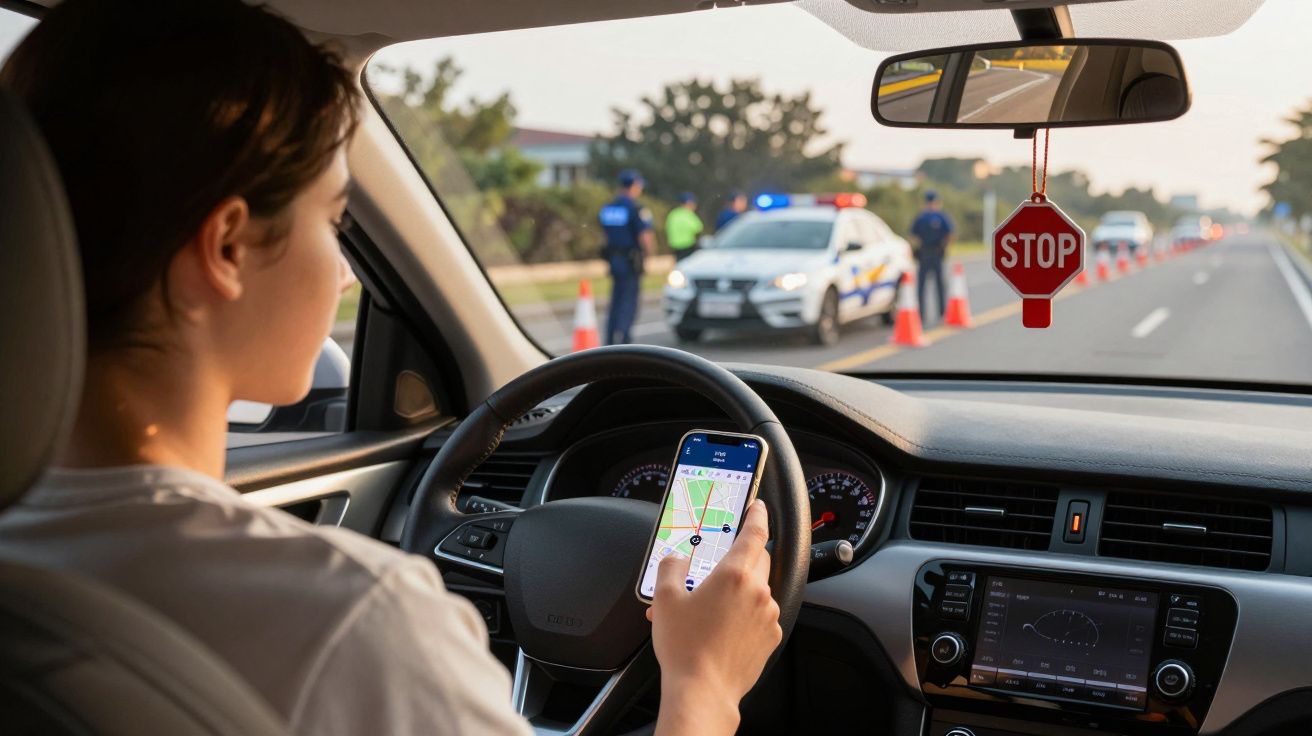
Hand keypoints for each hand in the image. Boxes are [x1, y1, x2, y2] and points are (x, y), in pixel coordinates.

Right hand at [649, 499, 780, 735]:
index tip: (758, 507)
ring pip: (758, 589)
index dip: (757, 515)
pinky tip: (721, 627)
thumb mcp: (666, 599)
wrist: (702, 691)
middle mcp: (758, 592)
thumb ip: (671, 567)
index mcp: (735, 575)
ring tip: (708, 608)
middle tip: (718, 566)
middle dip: (742, 557)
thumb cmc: (685, 648)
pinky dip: (745, 614)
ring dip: (740, 590)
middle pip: (758, 560)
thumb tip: (675, 559)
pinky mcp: (770, 637)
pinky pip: (760, 614)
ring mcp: (767, 615)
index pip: (755, 532)